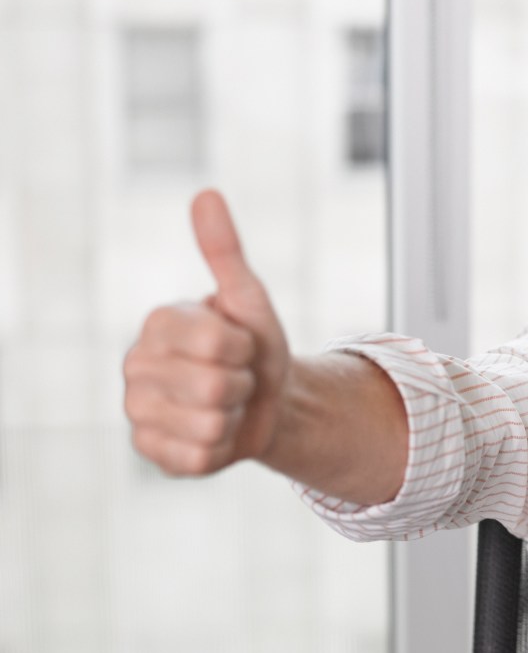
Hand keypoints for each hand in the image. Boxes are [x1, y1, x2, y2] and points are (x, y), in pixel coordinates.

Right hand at [124, 190, 290, 474]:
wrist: (267, 402)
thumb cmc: (255, 345)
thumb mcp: (249, 299)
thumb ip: (225, 251)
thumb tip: (206, 194)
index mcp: (157, 323)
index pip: (216, 342)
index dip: (244, 348)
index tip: (239, 345)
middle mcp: (135, 365)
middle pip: (215, 388)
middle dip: (242, 385)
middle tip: (236, 378)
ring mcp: (138, 412)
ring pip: (210, 426)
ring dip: (235, 418)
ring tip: (228, 405)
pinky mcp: (152, 452)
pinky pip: (200, 458)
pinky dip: (223, 449)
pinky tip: (216, 434)